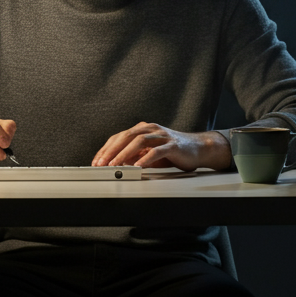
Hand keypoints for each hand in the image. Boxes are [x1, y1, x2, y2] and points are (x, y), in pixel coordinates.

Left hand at [92, 122, 231, 170]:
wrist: (199, 148)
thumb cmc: (173, 151)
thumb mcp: (149, 153)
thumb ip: (135, 156)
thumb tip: (117, 164)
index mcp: (142, 129)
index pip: (119, 137)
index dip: (106, 149)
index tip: (96, 161)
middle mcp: (150, 129)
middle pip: (125, 137)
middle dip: (110, 151)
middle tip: (100, 164)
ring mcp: (162, 136)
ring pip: (138, 142)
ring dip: (124, 154)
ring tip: (114, 165)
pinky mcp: (172, 145)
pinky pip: (156, 151)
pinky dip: (145, 159)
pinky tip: (138, 167)